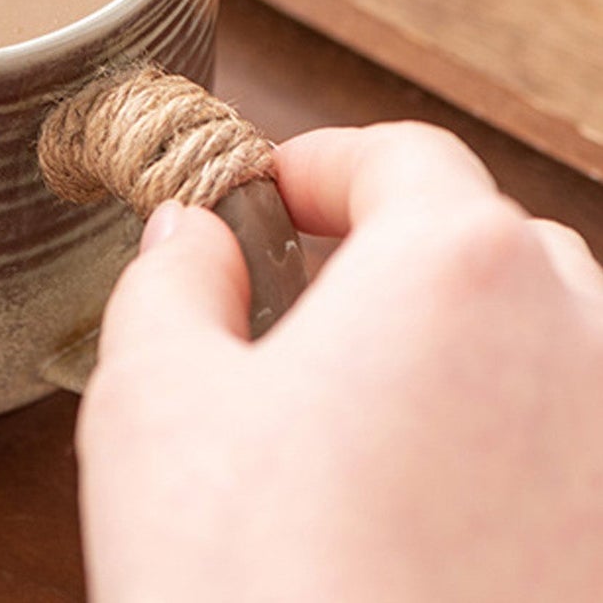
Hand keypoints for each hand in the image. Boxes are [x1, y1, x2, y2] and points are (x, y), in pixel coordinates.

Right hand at [78, 122, 602, 602]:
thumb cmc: (257, 596)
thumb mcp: (153, 404)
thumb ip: (167, 280)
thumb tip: (190, 237)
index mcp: (460, 268)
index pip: (398, 154)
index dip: (314, 164)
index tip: (258, 201)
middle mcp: (586, 342)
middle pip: (485, 240)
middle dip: (386, 257)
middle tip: (289, 319)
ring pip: (548, 346)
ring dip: (458, 353)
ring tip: (356, 433)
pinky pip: (576, 451)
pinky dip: (515, 449)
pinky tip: (422, 522)